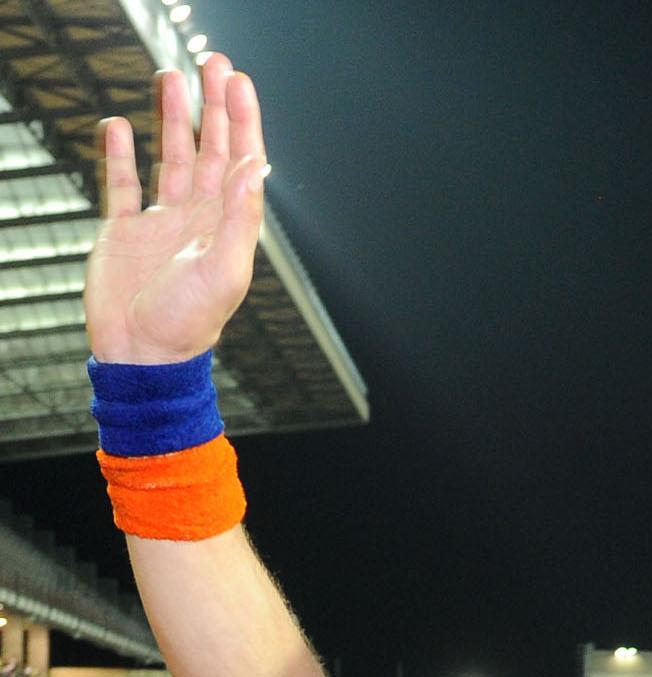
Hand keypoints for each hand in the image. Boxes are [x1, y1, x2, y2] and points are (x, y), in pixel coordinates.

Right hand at [85, 55, 267, 364]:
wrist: (141, 358)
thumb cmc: (187, 326)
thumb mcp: (222, 270)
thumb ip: (238, 216)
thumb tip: (255, 165)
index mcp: (225, 227)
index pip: (239, 163)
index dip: (242, 122)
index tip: (239, 83)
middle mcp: (196, 220)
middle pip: (208, 150)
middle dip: (213, 108)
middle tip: (213, 63)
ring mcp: (160, 223)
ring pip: (169, 157)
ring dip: (172, 119)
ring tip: (171, 78)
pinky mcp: (125, 232)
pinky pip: (122, 183)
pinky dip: (120, 153)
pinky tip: (118, 125)